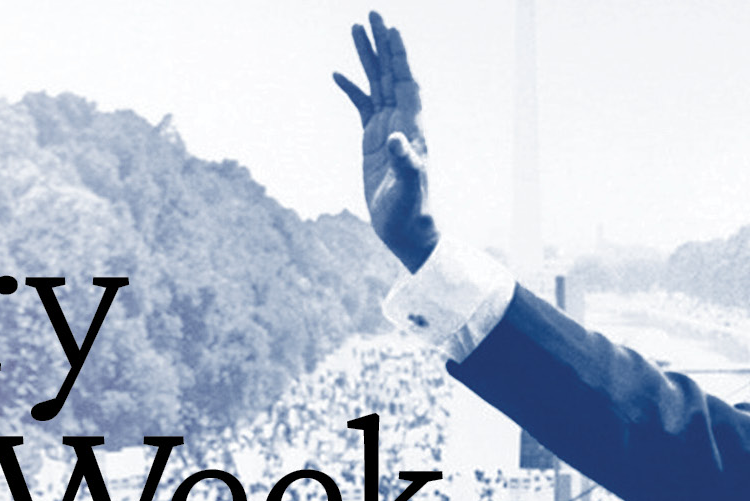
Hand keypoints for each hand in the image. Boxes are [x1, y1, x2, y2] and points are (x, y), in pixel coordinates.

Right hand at [333, 11, 437, 271]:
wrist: (407, 230)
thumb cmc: (411, 211)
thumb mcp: (408, 188)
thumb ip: (405, 163)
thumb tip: (397, 139)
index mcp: (412, 126)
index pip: (405, 81)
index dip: (398, 55)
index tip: (390, 28)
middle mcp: (402, 122)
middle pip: (391, 73)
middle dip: (382, 44)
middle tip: (372, 14)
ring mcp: (387, 129)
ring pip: (377, 84)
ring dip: (368, 58)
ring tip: (355, 29)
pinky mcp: (373, 141)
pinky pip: (363, 106)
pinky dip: (352, 89)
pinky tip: (338, 75)